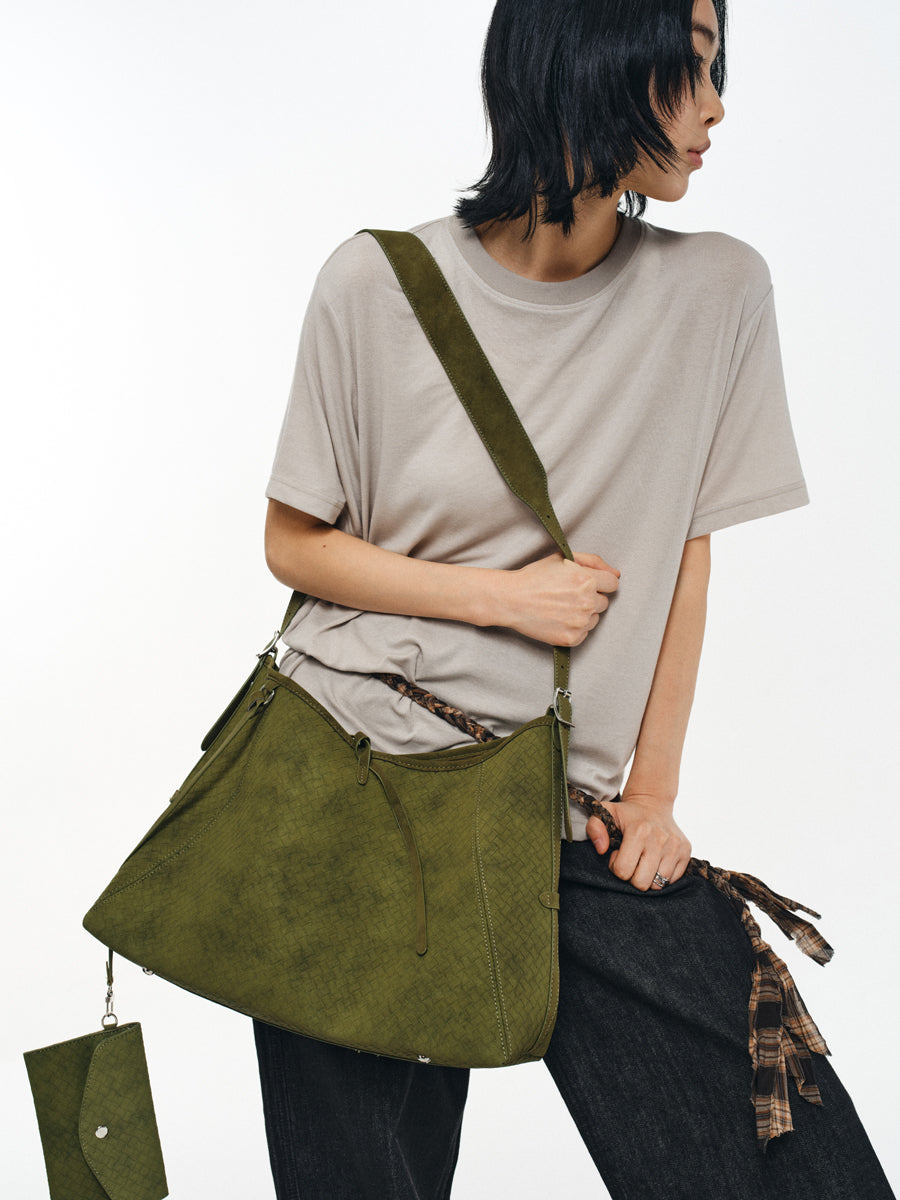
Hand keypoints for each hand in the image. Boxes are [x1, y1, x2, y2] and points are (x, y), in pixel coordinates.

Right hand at [498, 552, 619, 646]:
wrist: (511, 600)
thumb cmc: (535, 577)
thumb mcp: (563, 558)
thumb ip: (593, 562)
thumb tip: (616, 573)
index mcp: (587, 580)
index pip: (613, 584)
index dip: (600, 582)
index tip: (586, 584)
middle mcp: (586, 602)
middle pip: (604, 602)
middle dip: (590, 598)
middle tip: (568, 595)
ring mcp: (580, 622)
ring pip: (595, 618)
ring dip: (584, 614)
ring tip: (562, 607)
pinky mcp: (572, 638)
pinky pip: (585, 633)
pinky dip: (575, 627)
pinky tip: (559, 618)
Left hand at [585, 793, 690, 890]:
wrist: (653, 803)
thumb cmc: (626, 814)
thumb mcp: (605, 814)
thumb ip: (595, 828)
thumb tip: (601, 850)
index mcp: (639, 831)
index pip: (623, 871)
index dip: (616, 866)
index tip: (619, 854)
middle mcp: (660, 839)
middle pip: (642, 883)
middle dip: (632, 877)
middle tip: (631, 861)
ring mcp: (676, 847)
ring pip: (658, 885)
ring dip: (648, 877)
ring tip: (643, 861)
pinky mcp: (686, 852)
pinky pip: (673, 880)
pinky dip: (662, 876)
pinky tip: (655, 861)